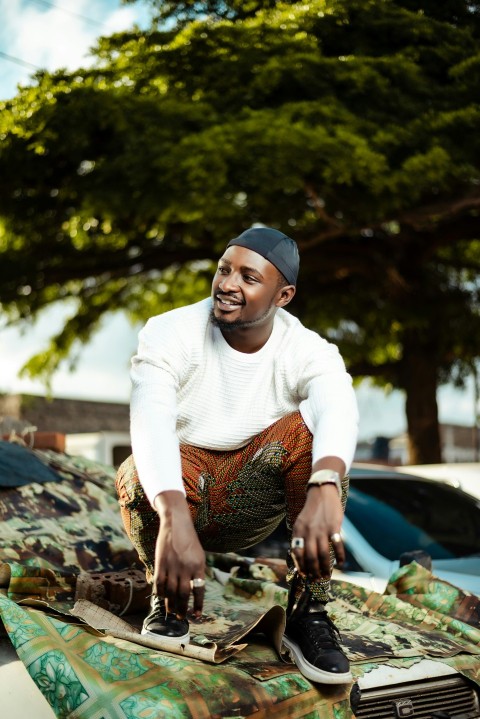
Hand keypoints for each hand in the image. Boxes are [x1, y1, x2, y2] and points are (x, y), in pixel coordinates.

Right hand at [153, 491, 205, 617]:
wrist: (177, 524)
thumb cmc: (189, 541)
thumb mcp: (199, 555)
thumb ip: (197, 572)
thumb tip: (194, 592)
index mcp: (199, 566)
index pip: (199, 590)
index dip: (198, 605)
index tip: (197, 616)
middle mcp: (186, 567)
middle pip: (183, 594)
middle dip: (182, 608)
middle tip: (181, 617)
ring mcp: (172, 566)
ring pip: (170, 592)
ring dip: (170, 604)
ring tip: (171, 612)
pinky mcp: (160, 563)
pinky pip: (159, 583)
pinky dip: (160, 593)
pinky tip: (161, 598)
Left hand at [291, 484, 344, 580]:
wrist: (322, 492)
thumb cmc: (311, 511)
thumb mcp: (300, 523)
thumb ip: (300, 538)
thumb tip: (299, 559)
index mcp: (298, 530)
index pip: (297, 553)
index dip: (301, 566)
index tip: (305, 575)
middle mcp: (308, 531)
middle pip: (310, 557)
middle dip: (314, 571)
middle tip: (317, 579)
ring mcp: (322, 529)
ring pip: (323, 554)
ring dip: (325, 568)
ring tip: (327, 575)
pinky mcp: (334, 526)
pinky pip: (337, 546)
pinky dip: (339, 557)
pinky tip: (340, 563)